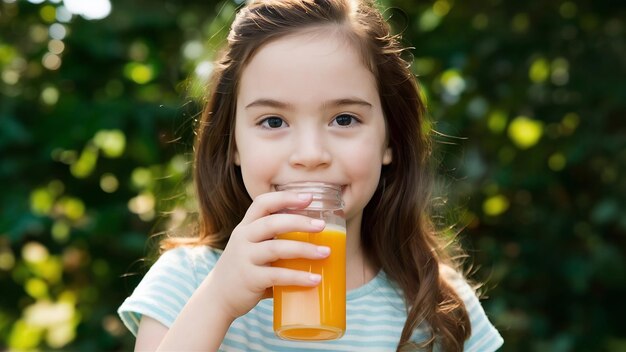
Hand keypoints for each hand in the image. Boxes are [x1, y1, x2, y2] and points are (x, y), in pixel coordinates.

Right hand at [206, 191, 328, 319]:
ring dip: (304, 249)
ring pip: (277, 248)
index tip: (309, 197)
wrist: (218, 297)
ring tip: (325, 253)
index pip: (263, 203)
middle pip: (273, 222)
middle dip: (300, 221)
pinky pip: (277, 275)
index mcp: (246, 227)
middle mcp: (243, 238)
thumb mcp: (252, 247)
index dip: (286, 198)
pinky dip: (298, 277)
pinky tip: (315, 279)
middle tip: (322, 225)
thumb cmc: (245, 269)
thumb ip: (274, 240)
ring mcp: (245, 258)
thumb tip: (314, 238)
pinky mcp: (250, 279)